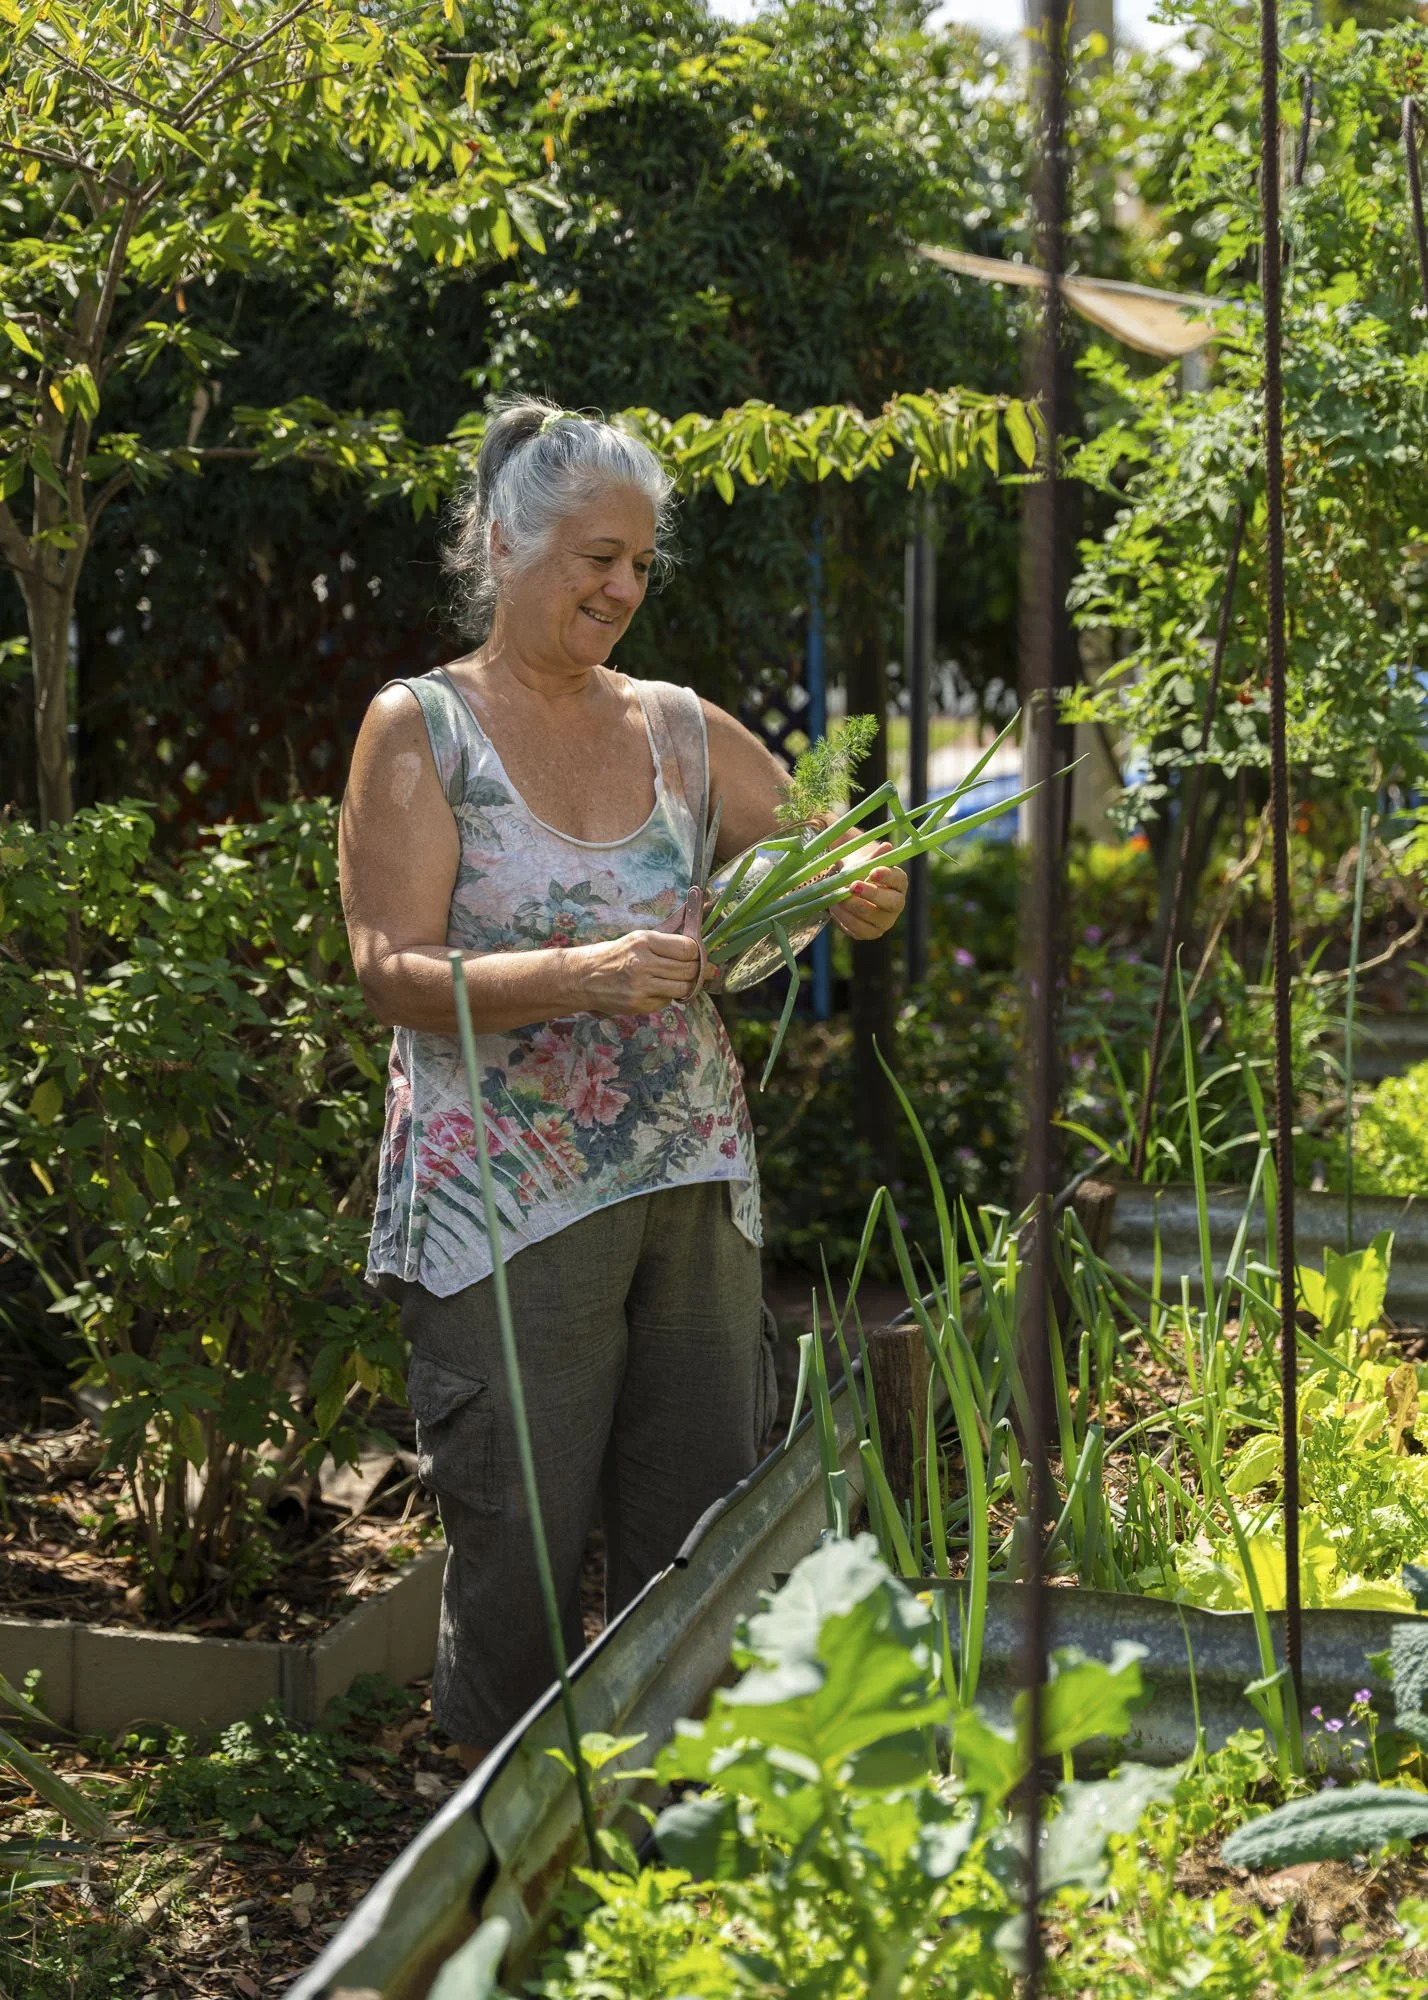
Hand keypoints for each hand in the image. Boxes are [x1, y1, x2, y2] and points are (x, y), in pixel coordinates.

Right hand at [576, 913, 701, 1013]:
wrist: (584, 977)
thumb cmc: (616, 955)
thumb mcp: (638, 939)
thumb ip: (666, 942)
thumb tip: (699, 949)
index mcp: (644, 941)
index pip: (687, 948)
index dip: (697, 953)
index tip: (697, 955)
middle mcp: (642, 963)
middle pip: (688, 969)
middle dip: (696, 970)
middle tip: (694, 970)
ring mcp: (640, 986)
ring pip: (682, 988)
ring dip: (686, 985)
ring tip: (678, 980)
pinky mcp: (638, 1004)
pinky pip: (667, 1001)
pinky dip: (668, 996)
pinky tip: (657, 990)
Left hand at [831, 841, 907, 941]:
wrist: (850, 887)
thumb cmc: (859, 871)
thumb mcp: (864, 862)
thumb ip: (873, 857)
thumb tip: (886, 847)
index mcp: (899, 883)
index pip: (898, 879)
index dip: (887, 876)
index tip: (872, 871)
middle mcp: (897, 904)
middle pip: (890, 903)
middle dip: (870, 894)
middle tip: (852, 886)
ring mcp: (884, 921)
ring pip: (871, 917)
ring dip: (851, 906)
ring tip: (835, 896)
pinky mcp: (869, 933)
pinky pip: (857, 929)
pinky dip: (843, 917)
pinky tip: (833, 906)